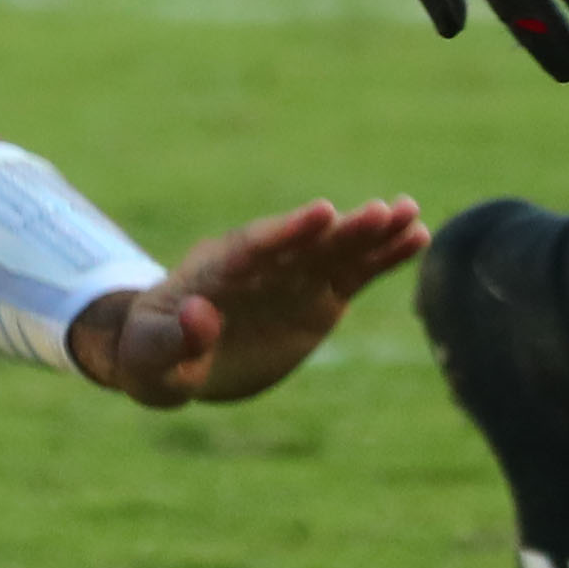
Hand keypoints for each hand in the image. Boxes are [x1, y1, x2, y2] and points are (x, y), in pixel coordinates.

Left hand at [80, 195, 422, 406]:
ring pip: (334, 251)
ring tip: (410, 213)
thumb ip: (174, 340)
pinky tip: (417, 236)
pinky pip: (353, 274)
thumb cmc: (152, 354)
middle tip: (381, 210)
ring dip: (370, 234)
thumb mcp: (151, 358)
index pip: (254, 247)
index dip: (288, 231)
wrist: (169, 354)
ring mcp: (290, 279)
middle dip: (340, 230)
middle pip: (302, 243)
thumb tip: (201, 314)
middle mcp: (259, 267)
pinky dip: (382, 257)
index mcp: (215, 273)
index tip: (322, 214)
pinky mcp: (315, 298)